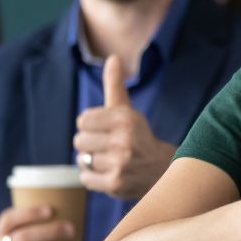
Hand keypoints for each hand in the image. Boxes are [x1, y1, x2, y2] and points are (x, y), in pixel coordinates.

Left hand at [74, 56, 175, 200]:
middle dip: (90, 145)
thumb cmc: (137, 136)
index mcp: (124, 118)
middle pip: (79, 141)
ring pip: (82, 160)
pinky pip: (86, 178)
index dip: (91, 126)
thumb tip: (112, 57)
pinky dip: (93, 178)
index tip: (106, 131)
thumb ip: (115, 85)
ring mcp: (120, 163)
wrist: (161, 170)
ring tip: (111, 161)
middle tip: (109, 148)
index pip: (83, 120)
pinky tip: (109, 173)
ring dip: (92, 162)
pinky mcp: (115, 183)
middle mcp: (123, 140)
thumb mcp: (127, 110)